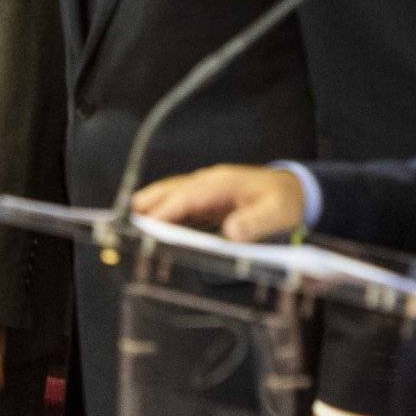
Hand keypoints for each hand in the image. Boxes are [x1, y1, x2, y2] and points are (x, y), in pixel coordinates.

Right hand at [132, 163, 306, 242]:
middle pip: (169, 191)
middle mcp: (208, 182)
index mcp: (222, 183)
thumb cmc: (285, 201)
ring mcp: (204, 189)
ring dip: (149, 209)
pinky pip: (177, 204)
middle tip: (122, 226)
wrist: (294, 190)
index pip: (186, 197)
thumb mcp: (278, 214)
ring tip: (126, 229)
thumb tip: (231, 232)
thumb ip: (255, 223)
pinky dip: (160, 214)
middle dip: (146, 207)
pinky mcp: (204, 199)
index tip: (146, 227)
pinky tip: (150, 229)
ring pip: (168, 195)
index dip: (165, 212)